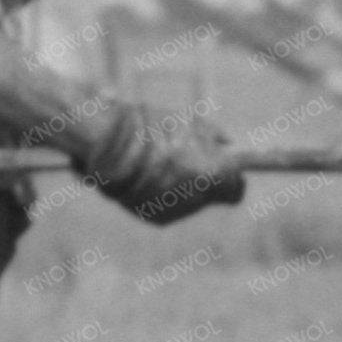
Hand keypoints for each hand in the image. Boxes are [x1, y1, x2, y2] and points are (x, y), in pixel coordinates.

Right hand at [88, 106, 247, 225]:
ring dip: (181, 185)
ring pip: (189, 201)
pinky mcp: (155, 218)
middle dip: (205, 179)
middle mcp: (197, 199)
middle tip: (189, 159)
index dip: (233, 179)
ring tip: (157, 161)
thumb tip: (229, 145)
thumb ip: (216, 137)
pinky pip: (169, 207)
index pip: (236, 190)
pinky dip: (162, 194)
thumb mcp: (190, 122)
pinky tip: (145, 174)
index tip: (228, 170)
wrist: (105, 142)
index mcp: (213, 175)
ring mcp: (176, 212)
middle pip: (211, 194)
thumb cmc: (151, 126)